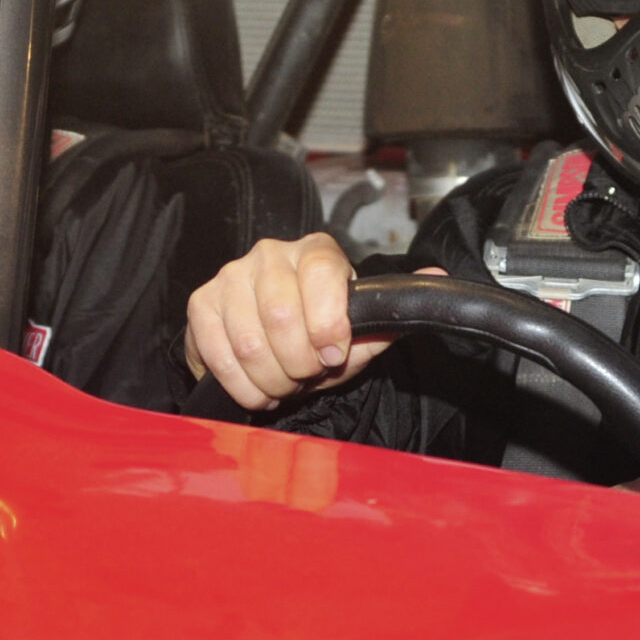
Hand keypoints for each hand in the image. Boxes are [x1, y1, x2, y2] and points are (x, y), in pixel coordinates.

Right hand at [183, 233, 440, 410]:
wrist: (274, 351)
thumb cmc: (321, 339)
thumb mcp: (361, 334)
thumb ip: (393, 312)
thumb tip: (437, 276)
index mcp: (315, 252)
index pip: (321, 276)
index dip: (328, 326)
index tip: (333, 355)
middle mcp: (271, 253)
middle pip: (281, 314)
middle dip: (298, 363)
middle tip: (306, 375)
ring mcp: (231, 276)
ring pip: (249, 341)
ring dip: (271, 379)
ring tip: (283, 383)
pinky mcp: (202, 304)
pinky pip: (218, 353)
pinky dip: (241, 385)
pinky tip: (257, 387)